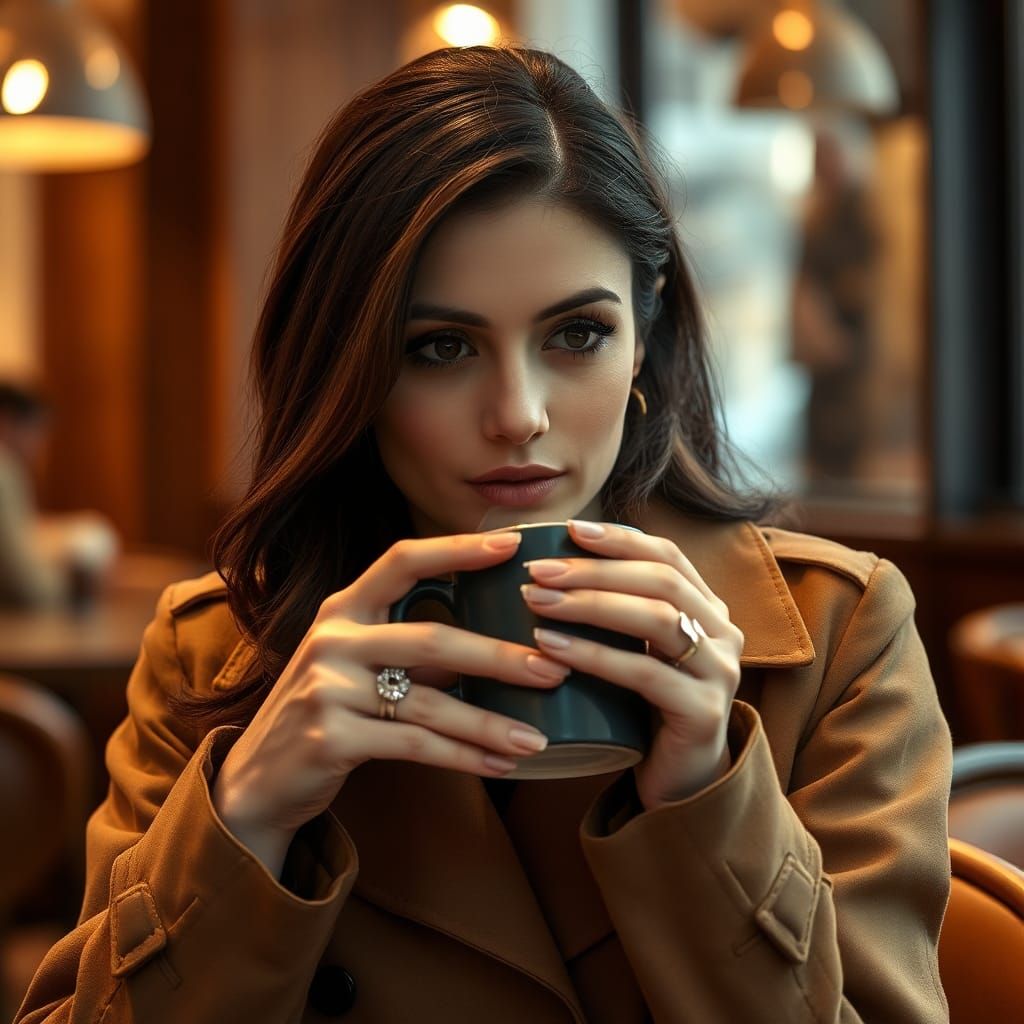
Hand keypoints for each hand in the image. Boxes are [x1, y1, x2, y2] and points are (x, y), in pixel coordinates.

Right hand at [212, 529, 568, 876]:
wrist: (259, 778)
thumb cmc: (329, 711)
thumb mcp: (365, 667)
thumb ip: (418, 649)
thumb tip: (504, 643)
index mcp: (344, 609)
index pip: (403, 559)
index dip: (458, 548)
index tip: (512, 544)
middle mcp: (333, 638)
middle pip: (432, 637)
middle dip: (500, 655)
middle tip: (553, 667)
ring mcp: (327, 686)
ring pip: (429, 701)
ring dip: (489, 723)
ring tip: (537, 739)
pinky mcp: (330, 737)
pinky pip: (413, 745)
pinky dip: (462, 758)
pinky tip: (499, 766)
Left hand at [521, 519, 743, 811]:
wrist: (679, 786)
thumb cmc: (643, 711)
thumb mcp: (633, 651)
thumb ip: (613, 611)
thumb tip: (546, 565)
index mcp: (708, 609)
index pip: (668, 555)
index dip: (620, 538)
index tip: (570, 530)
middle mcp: (723, 633)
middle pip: (661, 580)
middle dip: (595, 569)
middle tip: (538, 571)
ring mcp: (720, 673)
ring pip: (658, 618)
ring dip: (591, 603)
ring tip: (536, 601)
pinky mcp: (704, 713)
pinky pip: (646, 674)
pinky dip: (594, 655)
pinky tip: (551, 647)